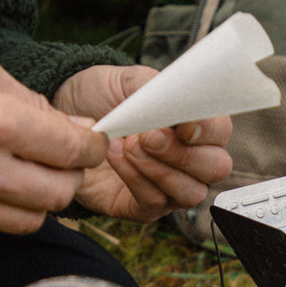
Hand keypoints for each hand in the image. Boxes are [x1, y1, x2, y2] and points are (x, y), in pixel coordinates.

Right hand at [0, 32, 108, 231]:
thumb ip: (29, 101)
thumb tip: (69, 128)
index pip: (72, 152)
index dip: (93, 148)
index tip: (92, 143)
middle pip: (60, 194)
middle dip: (71, 176)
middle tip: (63, 160)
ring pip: (32, 220)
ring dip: (42, 200)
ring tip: (30, 175)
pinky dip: (7, 209)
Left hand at [54, 65, 232, 220]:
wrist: (64, 116)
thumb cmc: (102, 97)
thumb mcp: (127, 80)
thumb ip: (156, 88)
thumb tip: (176, 101)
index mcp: (195, 125)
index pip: (221, 133)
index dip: (208, 130)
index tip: (183, 123)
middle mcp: (190, 160)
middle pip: (215, 168)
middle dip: (183, 154)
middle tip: (148, 136)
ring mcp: (170, 187)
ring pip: (189, 192)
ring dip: (159, 170)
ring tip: (128, 146)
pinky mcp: (143, 206)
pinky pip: (154, 202)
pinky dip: (135, 179)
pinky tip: (115, 156)